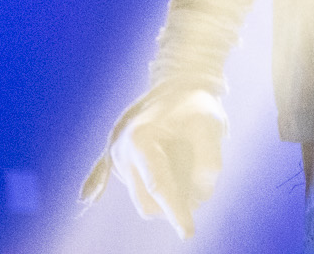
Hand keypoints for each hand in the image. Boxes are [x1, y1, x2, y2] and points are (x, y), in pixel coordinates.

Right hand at [78, 84, 227, 238]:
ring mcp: (117, 155)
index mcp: (140, 140)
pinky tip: (102, 192)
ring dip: (166, 192)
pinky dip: (122, 186)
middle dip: (174, 204)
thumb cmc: (195, 103)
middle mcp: (122, 151)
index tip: (189, 232)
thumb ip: (209, 163)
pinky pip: (119, 180)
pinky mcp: (118, 158)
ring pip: (143, 196)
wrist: (178, 81)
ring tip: (186, 159)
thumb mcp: (212, 126)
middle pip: (148, 201)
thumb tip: (198, 196)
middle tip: (199, 187)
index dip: (177, 212)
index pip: (160, 187)